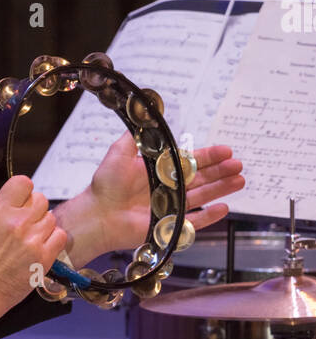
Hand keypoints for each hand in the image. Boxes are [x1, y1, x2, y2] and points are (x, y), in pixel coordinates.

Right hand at [0, 176, 68, 334]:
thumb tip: (10, 206)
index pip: (23, 183)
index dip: (23, 191)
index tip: (21, 199)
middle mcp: (16, 223)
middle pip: (40, 199)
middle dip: (34, 208)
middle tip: (26, 221)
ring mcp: (32, 240)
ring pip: (51, 218)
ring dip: (43, 225)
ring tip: (31, 237)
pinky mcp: (43, 258)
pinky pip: (60, 236)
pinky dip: (54, 240)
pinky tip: (41, 247)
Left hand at [56, 132, 245, 263]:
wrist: (98, 213)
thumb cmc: (106, 184)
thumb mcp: (120, 151)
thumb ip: (137, 136)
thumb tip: (146, 112)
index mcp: (159, 170)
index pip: (190, 161)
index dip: (209, 156)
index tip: (226, 150)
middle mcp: (167, 188)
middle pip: (201, 178)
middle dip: (221, 171)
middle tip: (239, 165)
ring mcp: (170, 207)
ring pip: (202, 197)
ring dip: (221, 189)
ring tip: (240, 181)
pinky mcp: (169, 226)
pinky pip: (194, 223)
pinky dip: (209, 217)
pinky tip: (224, 208)